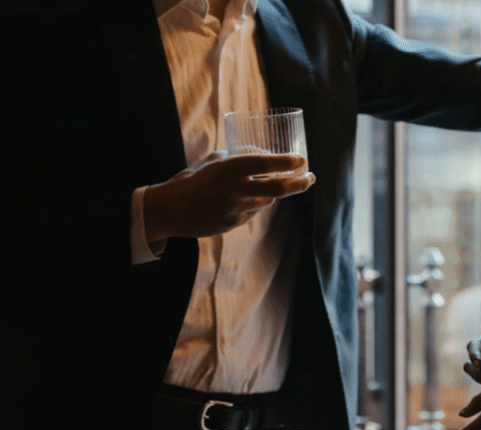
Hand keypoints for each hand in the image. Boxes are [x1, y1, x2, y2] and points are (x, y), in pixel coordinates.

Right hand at [142, 151, 315, 240]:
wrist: (169, 211)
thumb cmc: (190, 181)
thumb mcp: (211, 163)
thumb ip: (236, 159)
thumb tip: (260, 155)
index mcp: (227, 168)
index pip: (264, 163)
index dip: (286, 162)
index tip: (302, 159)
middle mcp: (234, 189)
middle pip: (276, 188)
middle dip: (298, 183)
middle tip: (311, 177)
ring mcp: (235, 209)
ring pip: (266, 200)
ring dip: (274, 193)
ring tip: (277, 184)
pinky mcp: (234, 223)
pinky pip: (253, 211)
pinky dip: (255, 203)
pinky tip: (246, 200)